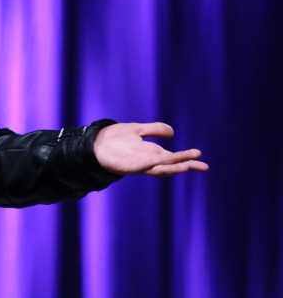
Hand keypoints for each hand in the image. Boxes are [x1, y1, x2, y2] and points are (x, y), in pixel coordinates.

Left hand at [94, 122, 208, 176]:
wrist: (94, 141)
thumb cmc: (114, 137)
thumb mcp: (137, 129)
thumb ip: (154, 130)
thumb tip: (173, 133)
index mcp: (151, 153)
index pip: (173, 158)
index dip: (187, 158)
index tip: (201, 156)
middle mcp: (147, 160)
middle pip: (170, 166)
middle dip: (186, 165)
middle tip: (203, 166)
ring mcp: (138, 164)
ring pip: (159, 169)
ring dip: (173, 167)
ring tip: (187, 165)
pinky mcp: (127, 167)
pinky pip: (142, 167)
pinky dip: (151, 165)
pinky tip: (159, 160)